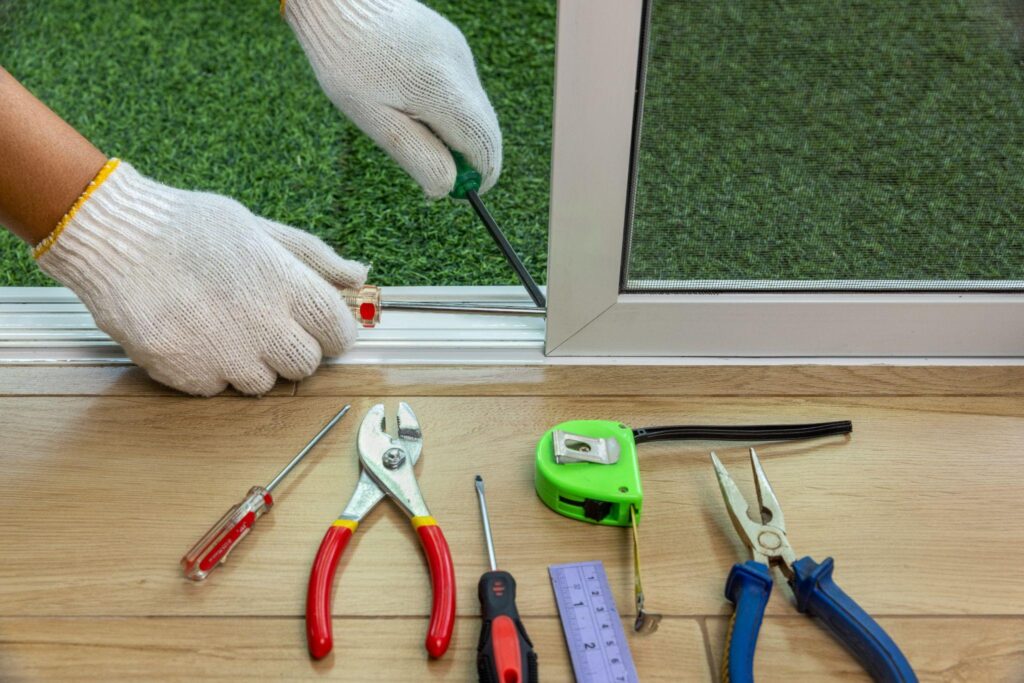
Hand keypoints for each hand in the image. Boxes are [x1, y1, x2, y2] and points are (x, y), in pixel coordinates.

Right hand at [36, 160, 366, 395]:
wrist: (114, 237)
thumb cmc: (188, 226)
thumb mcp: (258, 228)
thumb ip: (313, 257)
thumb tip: (359, 275)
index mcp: (288, 286)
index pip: (339, 334)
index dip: (331, 333)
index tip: (316, 326)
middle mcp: (265, 326)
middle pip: (305, 365)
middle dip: (292, 350)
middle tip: (263, 324)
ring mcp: (227, 355)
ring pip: (263, 384)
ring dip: (250, 363)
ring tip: (222, 326)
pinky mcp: (190, 376)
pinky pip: (218, 388)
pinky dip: (210, 370)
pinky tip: (192, 335)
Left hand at [285, 0, 501, 197]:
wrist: (340, 1)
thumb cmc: (346, 63)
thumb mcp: (374, 120)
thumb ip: (416, 155)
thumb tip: (447, 189)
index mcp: (442, 90)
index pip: (485, 146)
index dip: (479, 176)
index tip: (458, 191)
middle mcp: (461, 68)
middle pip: (485, 130)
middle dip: (467, 157)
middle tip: (433, 168)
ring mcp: (460, 52)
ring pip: (475, 110)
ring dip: (455, 131)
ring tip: (410, 124)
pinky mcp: (453, 43)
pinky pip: (463, 88)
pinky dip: (448, 107)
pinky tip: (411, 98)